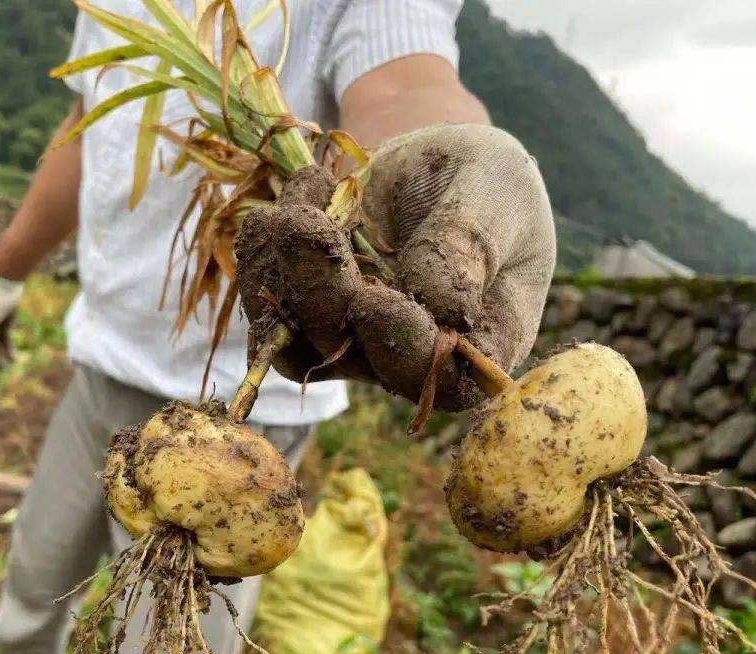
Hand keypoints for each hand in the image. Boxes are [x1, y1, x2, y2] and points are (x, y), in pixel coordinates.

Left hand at [235, 124, 555, 410]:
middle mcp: (415, 359)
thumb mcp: (493, 194)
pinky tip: (283, 208)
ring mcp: (357, 345)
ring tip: (295, 205)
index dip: (403, 348)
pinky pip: (270, 315)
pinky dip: (262, 263)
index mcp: (483, 345)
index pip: (445, 382)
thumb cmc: (487, 183)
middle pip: (357, 360)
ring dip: (281, 278)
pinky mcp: (313, 320)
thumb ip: (470, 244)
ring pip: (299, 345)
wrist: (435, 170)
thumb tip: (447, 307)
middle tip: (304, 224)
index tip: (372, 299)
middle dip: (321, 294)